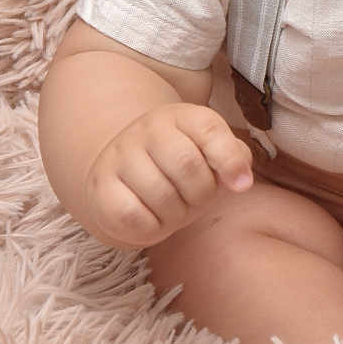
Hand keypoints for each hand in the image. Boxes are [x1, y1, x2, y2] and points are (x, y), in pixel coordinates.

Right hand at [84, 103, 253, 248]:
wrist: (128, 173)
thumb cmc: (182, 166)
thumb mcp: (211, 154)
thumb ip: (234, 158)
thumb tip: (241, 182)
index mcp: (182, 115)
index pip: (209, 130)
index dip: (230, 161)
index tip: (241, 186)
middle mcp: (148, 129)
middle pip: (187, 165)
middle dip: (202, 193)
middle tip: (196, 199)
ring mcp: (119, 156)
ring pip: (160, 194)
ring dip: (178, 214)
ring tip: (175, 208)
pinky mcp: (100, 188)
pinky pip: (132, 217)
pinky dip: (152, 228)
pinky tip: (154, 219)